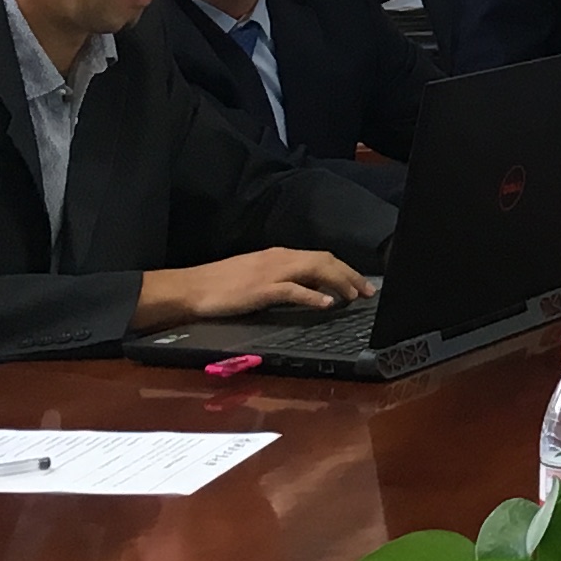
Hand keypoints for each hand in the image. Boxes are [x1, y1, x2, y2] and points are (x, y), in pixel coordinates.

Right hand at [137, 246, 368, 327]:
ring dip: (339, 283)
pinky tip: (327, 305)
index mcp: (280, 255)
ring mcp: (271, 272)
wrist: (193, 287)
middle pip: (324, 261)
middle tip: (367, 292)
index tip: (360, 284)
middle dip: (349, 275)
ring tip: (354, 297)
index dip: (344, 269)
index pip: (320, 257)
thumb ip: (283, 278)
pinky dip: (314, 296)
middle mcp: (280, 258)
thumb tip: (309, 289)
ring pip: (315, 271)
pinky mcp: (262, 289)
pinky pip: (294, 290)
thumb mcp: (258, 275)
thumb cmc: (222, 284)